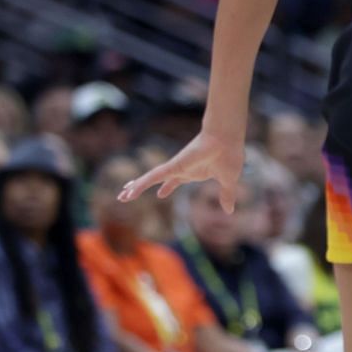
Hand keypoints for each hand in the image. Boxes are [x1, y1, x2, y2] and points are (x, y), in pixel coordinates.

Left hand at [119, 128, 244, 207]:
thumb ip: (226, 196)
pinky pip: (152, 177)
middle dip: (144, 187)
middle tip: (130, 194)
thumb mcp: (228, 182)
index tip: (160, 194)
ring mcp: (174, 167)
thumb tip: (230, 211)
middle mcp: (181, 169)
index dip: (167, 188)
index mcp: (193, 173)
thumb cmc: (229, 155)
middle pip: (157, 180)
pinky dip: (140, 185)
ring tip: (121, 196)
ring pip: (149, 179)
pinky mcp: (172, 166)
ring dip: (135, 188)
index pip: (175, 181)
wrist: (226, 141)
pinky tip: (129, 192)